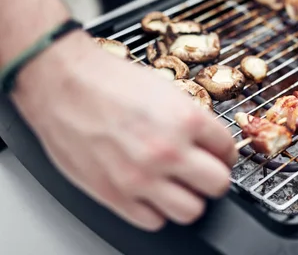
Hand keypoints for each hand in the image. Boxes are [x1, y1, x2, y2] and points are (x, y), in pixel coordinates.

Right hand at [11, 30, 236, 230]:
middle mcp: (168, 152)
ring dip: (188, 198)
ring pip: (190, 211)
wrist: (63, 84)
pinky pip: (153, 221)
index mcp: (186, 120)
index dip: (224, 152)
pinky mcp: (115, 195)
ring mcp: (141, 178)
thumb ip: (191, 119)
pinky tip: (151, 193)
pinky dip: (156, 210)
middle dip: (214, 177)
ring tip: (179, 185)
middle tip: (204, 171)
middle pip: (218, 185)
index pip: (228, 149)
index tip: (218, 154)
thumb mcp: (165, 89)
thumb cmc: (108, 81)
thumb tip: (207, 141)